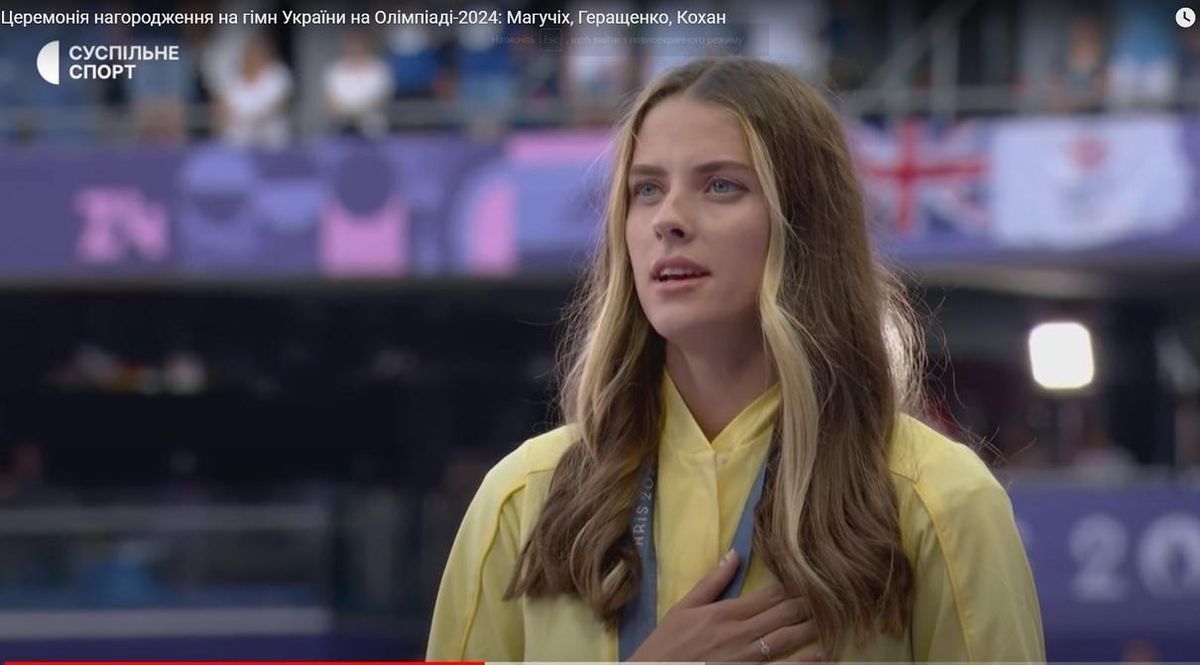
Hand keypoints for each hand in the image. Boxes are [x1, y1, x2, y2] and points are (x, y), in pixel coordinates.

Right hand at [627, 550, 822, 661]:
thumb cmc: (667, 644)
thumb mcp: (683, 608)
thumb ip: (712, 582)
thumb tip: (734, 555)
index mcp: (726, 613)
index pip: (769, 594)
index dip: (794, 584)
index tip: (815, 572)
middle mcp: (741, 634)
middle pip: (784, 614)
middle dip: (810, 601)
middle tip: (837, 589)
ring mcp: (747, 658)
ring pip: (788, 639)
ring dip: (812, 626)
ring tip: (837, 616)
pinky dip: (803, 663)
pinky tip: (823, 654)